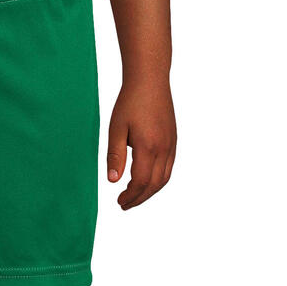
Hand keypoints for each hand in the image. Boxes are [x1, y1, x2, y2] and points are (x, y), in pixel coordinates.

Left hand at [106, 80, 176, 209]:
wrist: (150, 80)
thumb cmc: (130, 102)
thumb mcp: (116, 129)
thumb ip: (115, 156)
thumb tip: (112, 180)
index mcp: (148, 147)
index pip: (140, 182)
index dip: (130, 195)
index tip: (119, 201)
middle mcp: (164, 148)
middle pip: (154, 185)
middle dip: (139, 198)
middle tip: (124, 205)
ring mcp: (171, 145)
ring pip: (164, 179)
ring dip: (149, 192)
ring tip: (134, 197)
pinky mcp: (173, 140)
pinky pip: (169, 168)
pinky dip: (158, 181)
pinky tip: (146, 181)